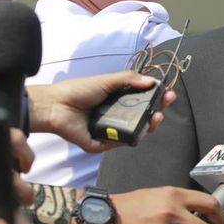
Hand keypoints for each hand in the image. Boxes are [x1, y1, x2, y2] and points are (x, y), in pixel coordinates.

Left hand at [28, 71, 176, 152]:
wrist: (54, 106)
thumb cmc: (77, 91)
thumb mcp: (106, 81)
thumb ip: (128, 79)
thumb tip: (151, 81)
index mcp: (117, 101)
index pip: (142, 101)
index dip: (156, 98)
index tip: (168, 93)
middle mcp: (115, 116)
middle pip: (142, 118)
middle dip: (157, 111)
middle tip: (166, 103)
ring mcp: (110, 131)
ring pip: (135, 132)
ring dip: (150, 125)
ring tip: (157, 117)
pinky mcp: (101, 144)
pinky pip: (119, 143)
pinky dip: (130, 138)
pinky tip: (139, 130)